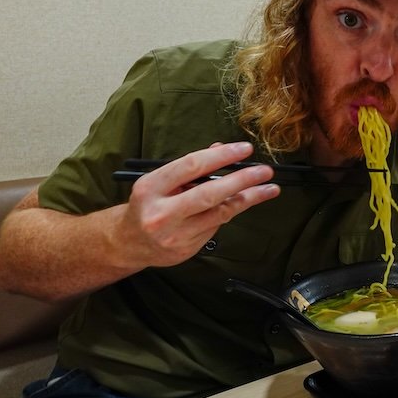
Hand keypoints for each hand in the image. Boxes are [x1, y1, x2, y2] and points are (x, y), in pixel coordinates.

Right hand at [113, 142, 278, 267]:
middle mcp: (161, 212)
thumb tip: (221, 148)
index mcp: (151, 188)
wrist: (130, 242)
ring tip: (268, 188)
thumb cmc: (148, 204)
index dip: (221, 156)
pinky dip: (231, 211)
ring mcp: (174, 234)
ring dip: (248, 199)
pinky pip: (216, 226)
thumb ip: (191, 167)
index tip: (244, 149)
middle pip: (209, 193)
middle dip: (241, 180)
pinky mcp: (186, 249)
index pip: (191, 166)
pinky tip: (244, 202)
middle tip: (264, 171)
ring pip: (219, 213)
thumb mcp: (161, 180)